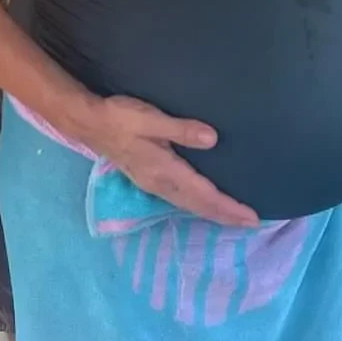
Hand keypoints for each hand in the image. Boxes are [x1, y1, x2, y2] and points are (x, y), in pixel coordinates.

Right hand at [77, 95, 257, 227]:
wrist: (89, 123)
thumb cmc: (120, 117)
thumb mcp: (151, 119)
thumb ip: (181, 130)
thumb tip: (213, 140)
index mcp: (165, 171)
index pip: (204, 195)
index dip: (228, 208)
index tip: (251, 218)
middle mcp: (160, 184)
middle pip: (198, 205)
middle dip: (225, 215)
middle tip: (251, 222)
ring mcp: (152, 184)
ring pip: (189, 204)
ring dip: (212, 212)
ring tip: (232, 215)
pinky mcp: (147, 178)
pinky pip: (180, 199)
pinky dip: (197, 204)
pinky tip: (201, 200)